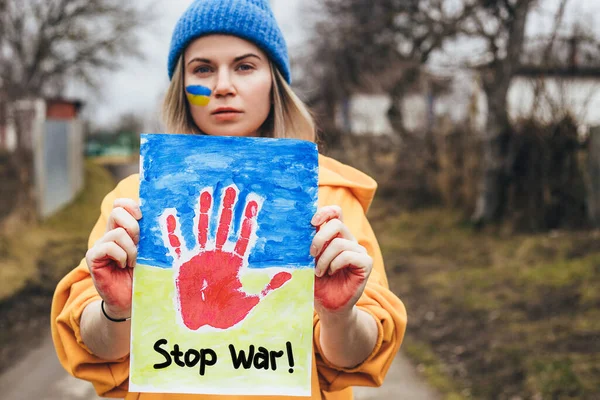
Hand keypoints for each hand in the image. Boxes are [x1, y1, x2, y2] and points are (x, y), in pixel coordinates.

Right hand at [86, 198, 141, 319]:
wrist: (131, 301)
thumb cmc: (143, 276)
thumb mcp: (150, 252)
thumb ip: (149, 236)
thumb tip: (158, 217)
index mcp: (123, 230)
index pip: (121, 205)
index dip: (131, 205)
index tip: (142, 217)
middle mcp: (109, 235)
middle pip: (117, 212)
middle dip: (134, 226)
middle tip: (139, 245)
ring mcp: (100, 246)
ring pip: (117, 232)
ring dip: (131, 249)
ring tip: (133, 262)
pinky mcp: (93, 258)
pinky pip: (108, 246)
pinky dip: (121, 255)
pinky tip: (124, 266)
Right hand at [163, 186, 290, 330]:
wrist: (203, 324)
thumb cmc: (225, 314)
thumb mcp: (251, 300)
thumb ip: (269, 286)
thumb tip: (289, 273)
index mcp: (234, 262)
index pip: (244, 235)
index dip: (248, 218)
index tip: (254, 200)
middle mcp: (217, 256)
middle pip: (224, 226)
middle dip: (228, 207)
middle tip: (231, 187)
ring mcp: (200, 258)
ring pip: (202, 228)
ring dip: (204, 211)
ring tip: (206, 192)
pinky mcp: (183, 265)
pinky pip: (177, 245)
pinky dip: (173, 231)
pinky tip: (171, 215)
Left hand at [311, 206, 371, 315]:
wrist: (328, 306)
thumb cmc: (317, 283)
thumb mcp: (308, 261)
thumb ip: (307, 245)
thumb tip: (296, 230)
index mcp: (334, 236)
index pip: (336, 213)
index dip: (325, 212)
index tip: (312, 222)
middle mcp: (348, 240)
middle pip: (336, 224)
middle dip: (319, 238)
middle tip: (311, 254)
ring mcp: (358, 251)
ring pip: (340, 243)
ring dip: (324, 259)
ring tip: (319, 272)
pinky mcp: (366, 263)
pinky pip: (350, 255)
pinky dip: (336, 264)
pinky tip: (331, 273)